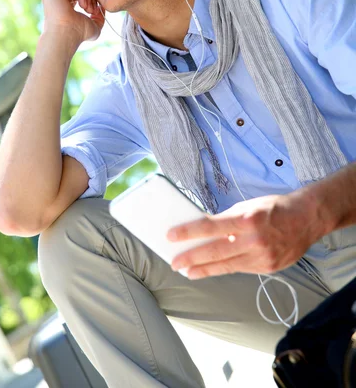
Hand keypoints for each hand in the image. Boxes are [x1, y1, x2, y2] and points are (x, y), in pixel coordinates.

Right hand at [42, 0, 104, 43]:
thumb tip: (102, 6)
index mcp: (65, 5)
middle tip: (93, 11)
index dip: (92, 1)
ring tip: (89, 10)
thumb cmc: (79, 34)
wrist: (67, 35)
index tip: (97, 12)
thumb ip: (99, 16)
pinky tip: (83, 6)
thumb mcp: (94, 25)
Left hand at [168, 191, 321, 279]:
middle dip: (192, 258)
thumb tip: (205, 231)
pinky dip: (226, 268)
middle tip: (175, 263)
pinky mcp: (268, 268)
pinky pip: (241, 269)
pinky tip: (213, 269)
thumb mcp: (247, 206)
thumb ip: (227, 220)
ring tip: (189, 271)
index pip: (210, 227)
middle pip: (215, 252)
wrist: (307, 218)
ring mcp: (262, 257)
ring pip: (226, 266)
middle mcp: (254, 239)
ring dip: (205, 269)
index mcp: (246, 219)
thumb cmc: (274, 208)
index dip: (188, 232)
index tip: (171, 236)